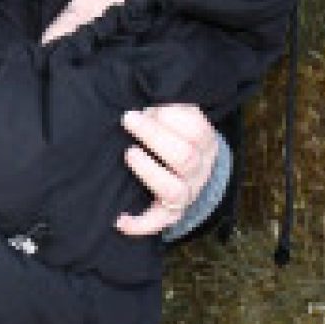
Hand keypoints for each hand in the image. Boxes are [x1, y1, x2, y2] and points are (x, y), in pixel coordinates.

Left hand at [116, 103, 220, 236]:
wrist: (184, 171)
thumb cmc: (170, 135)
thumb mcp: (175, 117)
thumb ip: (164, 107)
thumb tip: (143, 98)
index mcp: (205, 143)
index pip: (197, 130)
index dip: (170, 116)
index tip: (145, 106)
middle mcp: (200, 171)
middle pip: (186, 158)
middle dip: (154, 136)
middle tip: (128, 120)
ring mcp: (187, 194)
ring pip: (174, 191)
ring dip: (150, 172)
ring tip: (129, 153)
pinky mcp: (170, 214)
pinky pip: (157, 223)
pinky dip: (138, 224)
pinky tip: (119, 220)